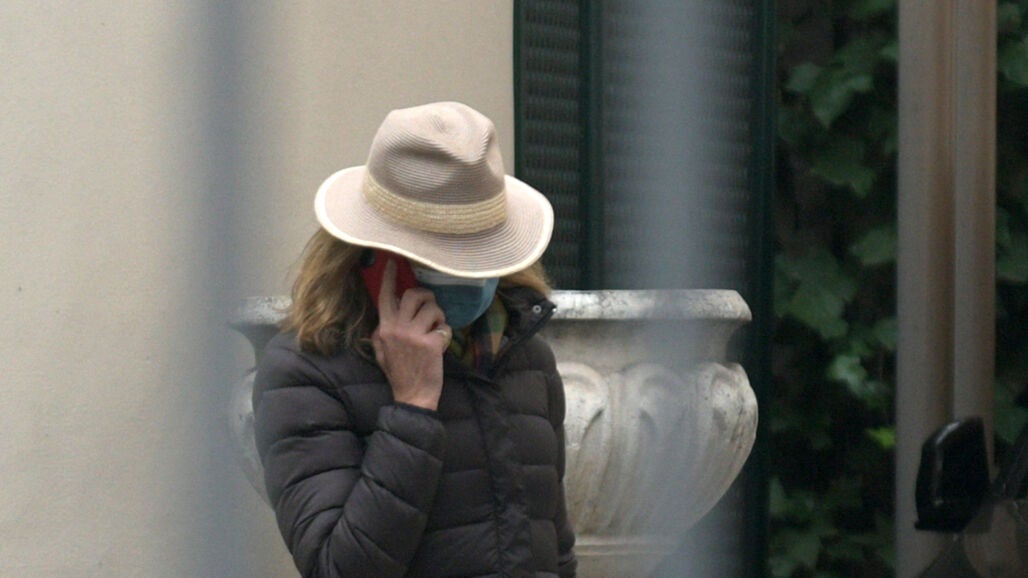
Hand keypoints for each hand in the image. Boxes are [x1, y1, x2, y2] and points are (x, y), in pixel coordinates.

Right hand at [371, 259, 451, 410]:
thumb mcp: (382, 350)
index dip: (390, 278)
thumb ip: (383, 328)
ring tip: (435, 329)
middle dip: (425, 296)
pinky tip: (440, 345)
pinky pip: (444, 326)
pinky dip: (445, 333)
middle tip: (429, 305)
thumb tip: (389, 308)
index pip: (386, 297)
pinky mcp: (431, 343)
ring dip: (438, 316)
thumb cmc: (399, 372)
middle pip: (413, 295)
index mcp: (384, 328)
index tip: (392, 262)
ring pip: (432, 308)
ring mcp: (414, 335)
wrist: (413, 396)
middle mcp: (397, 328)